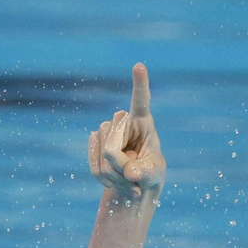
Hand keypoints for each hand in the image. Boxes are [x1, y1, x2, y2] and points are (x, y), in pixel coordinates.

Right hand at [88, 63, 165, 199]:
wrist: (134, 182)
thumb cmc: (149, 173)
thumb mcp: (153, 174)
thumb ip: (144, 173)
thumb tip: (131, 173)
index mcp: (143, 122)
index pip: (140, 100)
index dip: (139, 84)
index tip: (139, 65)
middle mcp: (122, 121)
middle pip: (112, 146)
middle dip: (120, 167)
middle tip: (133, 177)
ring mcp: (105, 130)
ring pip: (102, 158)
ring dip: (114, 176)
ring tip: (127, 179)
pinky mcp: (94, 142)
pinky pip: (94, 166)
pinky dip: (105, 179)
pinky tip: (114, 180)